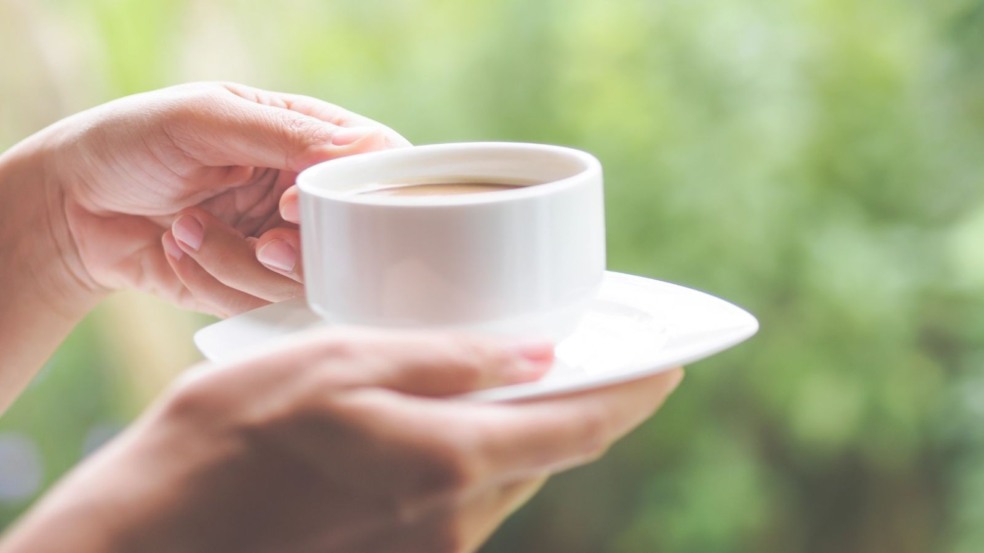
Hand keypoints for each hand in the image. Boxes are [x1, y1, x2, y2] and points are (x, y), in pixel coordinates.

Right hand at [1, 330, 682, 552]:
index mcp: (447, 461)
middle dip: (569, 410)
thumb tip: (534, 356)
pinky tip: (421, 438)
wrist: (147, 542)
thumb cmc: (227, 440)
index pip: (579, 427)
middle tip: (572, 361)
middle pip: (544, 457)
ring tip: (485, 389)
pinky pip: (457, 512)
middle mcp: (453, 524)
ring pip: (499, 485)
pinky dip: (462, 468)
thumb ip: (442, 363)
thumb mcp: (334, 365)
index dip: (634, 393)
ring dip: (508, 438)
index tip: (669, 364)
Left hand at [47, 82, 408, 315]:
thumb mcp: (206, 119)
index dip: (354, 194)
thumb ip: (283, 134)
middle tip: (262, 242)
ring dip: (240, 263)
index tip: (294, 205)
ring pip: (305, 281)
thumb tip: (359, 151)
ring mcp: (281, 245)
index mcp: (306, 140)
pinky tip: (177, 249)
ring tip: (188, 229)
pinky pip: (260, 305)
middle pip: (352, 237)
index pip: (376, 164)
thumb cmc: (134, 142)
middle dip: (300, 250)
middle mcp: (304, 196)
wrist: (71, 206)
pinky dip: (213, 280)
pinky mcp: (252, 288)